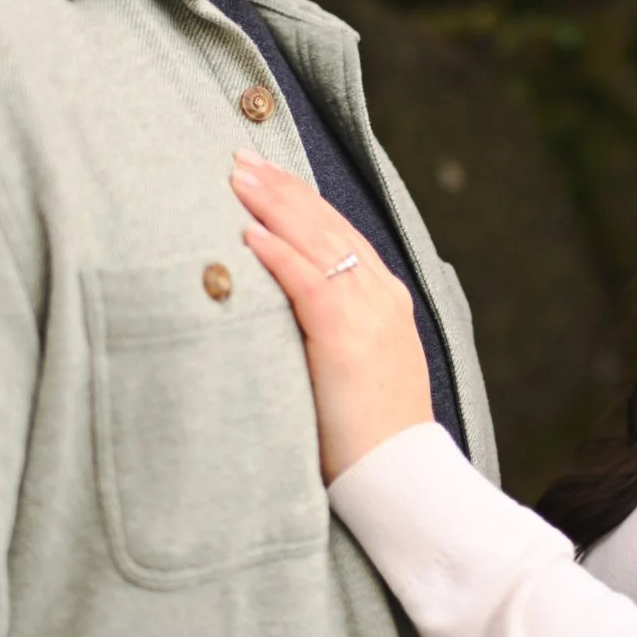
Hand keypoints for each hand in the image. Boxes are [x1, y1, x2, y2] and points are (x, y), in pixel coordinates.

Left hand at [231, 154, 434, 481]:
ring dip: (273, 206)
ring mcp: (367, 313)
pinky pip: (307, 282)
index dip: (302, 201)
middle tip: (241, 158)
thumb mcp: (354, 370)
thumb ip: (328, 332)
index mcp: (386, 301)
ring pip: (316, 242)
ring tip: (236, 179)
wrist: (400, 478)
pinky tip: (248, 233)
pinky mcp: (345, 337)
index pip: (340, 233)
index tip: (267, 175)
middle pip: (326, 225)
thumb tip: (278, 312)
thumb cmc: (369, 437)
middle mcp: (381, 296)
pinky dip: (277, 253)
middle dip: (282, 188)